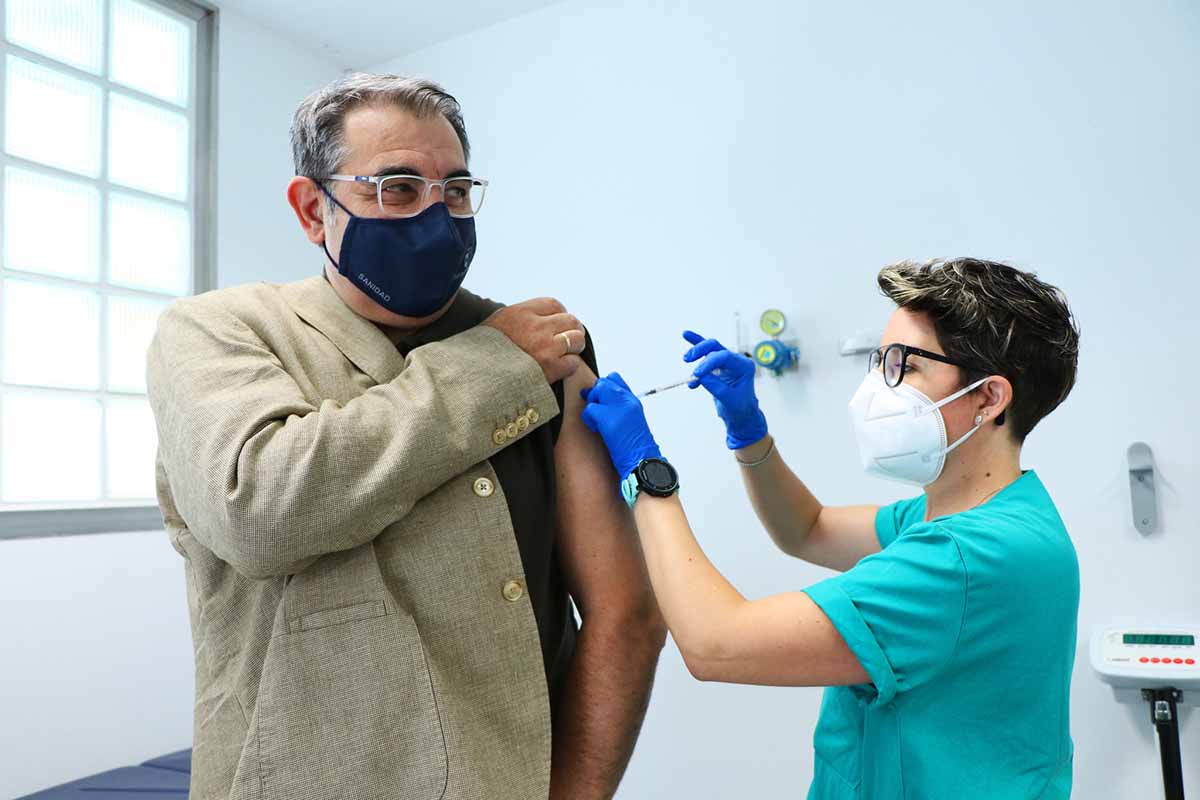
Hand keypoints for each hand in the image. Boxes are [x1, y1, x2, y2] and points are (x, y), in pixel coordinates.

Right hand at [484, 298, 585, 384]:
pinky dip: (569, 366)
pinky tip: (558, 370)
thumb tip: (537, 319)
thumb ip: (519, 319)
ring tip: (565, 355)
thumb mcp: (496, 325)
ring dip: (574, 348)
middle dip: (572, 330)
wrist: (475, 379)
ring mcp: (545, 347)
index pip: (555, 305)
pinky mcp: (550, 368)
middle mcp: (536, 326)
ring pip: (577, 340)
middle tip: (567, 340)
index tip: (558, 325)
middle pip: (571, 321)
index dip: (560, 315)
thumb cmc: (482, 355)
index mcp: (521, 313)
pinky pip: (573, 363)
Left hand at [580, 372, 662, 479]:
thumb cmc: (636, 446)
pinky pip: (589, 409)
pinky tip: (597, 429)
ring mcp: (618, 407)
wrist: (643, 459)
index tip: (600, 398)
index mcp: (633, 400)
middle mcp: (627, 400)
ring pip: (596, 392)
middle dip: (595, 395)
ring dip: (592, 408)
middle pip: (603, 382)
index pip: (614, 378)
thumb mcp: (632, 420)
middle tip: (597, 412)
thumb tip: (601, 402)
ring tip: (598, 422)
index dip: (604, 386)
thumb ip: (619, 407)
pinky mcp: (608, 418)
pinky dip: (589, 420)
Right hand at [682, 330, 767, 449]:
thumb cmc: (739, 407)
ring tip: (688, 370)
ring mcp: (725, 362)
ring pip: (707, 349)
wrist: (740, 413)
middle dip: (700, 350)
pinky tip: (685, 335)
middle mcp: (735, 360)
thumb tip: (700, 376)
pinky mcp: (716, 365)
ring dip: (695, 357)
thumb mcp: (729, 400)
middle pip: (715, 347)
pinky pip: (704, 353)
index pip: (724, 357)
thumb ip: (716, 386)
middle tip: (687, 359)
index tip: (696, 374)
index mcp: (744, 366)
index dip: (708, 363)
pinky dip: (695, 346)